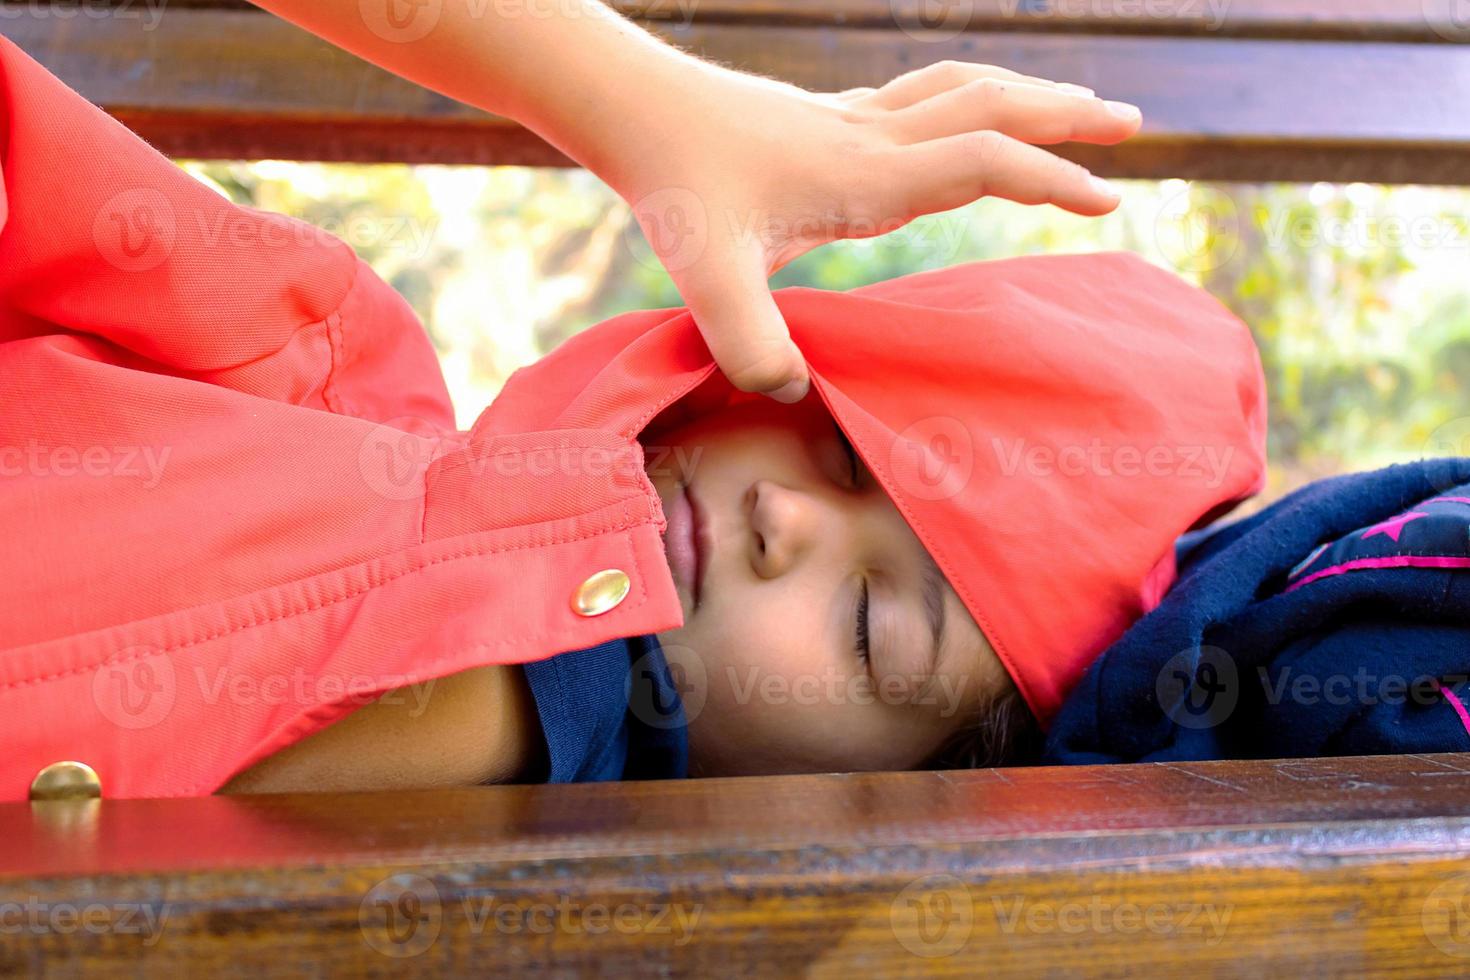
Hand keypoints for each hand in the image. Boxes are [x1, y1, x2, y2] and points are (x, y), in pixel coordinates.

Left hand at [604, 59, 1142, 401]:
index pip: (983, 162)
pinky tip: (968, 116)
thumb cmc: (675, 186)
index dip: (1050, 178)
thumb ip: (752, 345)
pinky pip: (922, 98)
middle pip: (991, 107)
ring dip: (1026, 94)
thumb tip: (797, 393)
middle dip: (1065, 116)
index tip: (1108, 201)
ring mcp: (853, 121)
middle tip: (1131, 125)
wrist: (636, 108)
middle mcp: (873, 138)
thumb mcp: (707, 278)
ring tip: (1076, 103)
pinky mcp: (831, 120)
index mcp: (866, 176)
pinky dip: (969, 99)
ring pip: (961, 91)